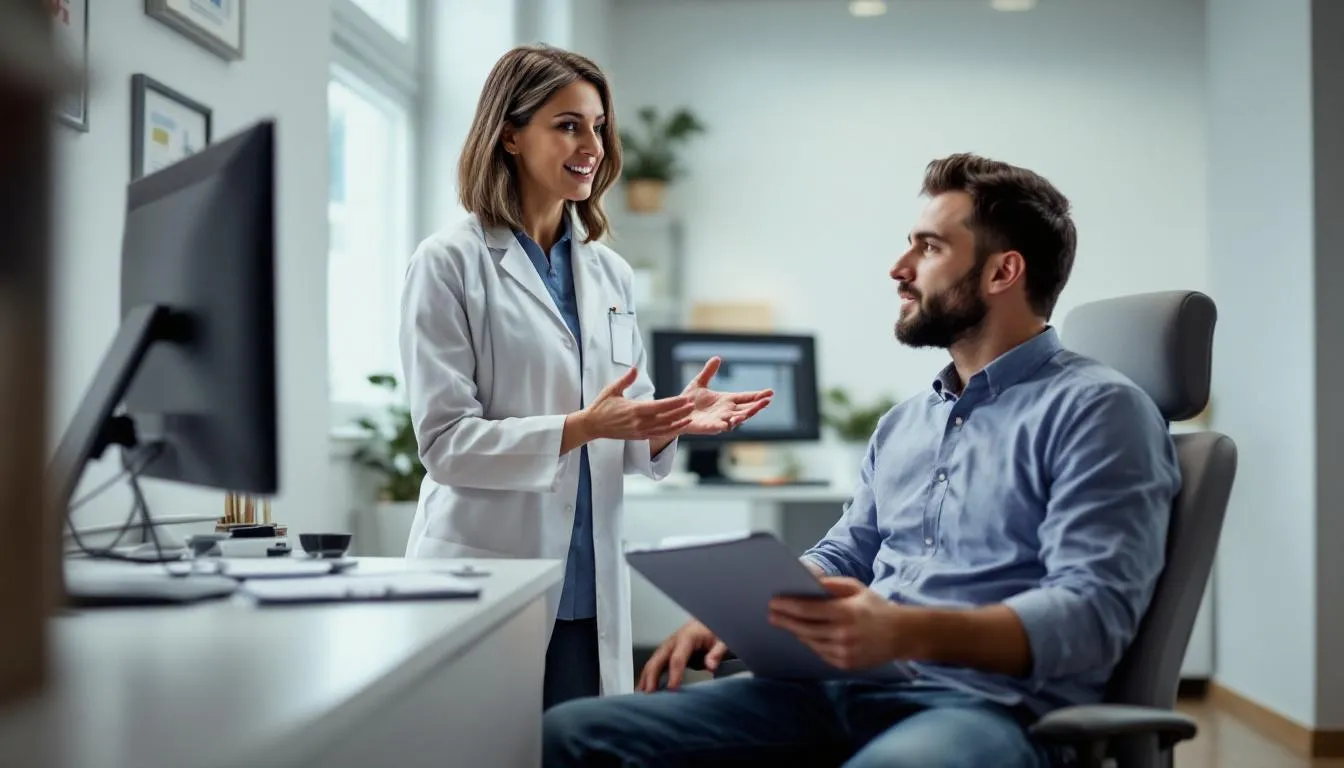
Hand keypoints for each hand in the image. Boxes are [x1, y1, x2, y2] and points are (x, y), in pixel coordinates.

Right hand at [575, 368, 693, 442]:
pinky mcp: (639, 437)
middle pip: (665, 418)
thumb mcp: (612, 389)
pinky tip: (679, 427)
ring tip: (690, 416)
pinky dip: (670, 432)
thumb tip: (635, 368)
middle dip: (680, 412)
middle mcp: (639, 422)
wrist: (592, 426)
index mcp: (634, 410)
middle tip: (692, 405)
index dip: (674, 403)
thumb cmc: (601, 406)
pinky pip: (658, 435)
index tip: (685, 399)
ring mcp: (639, 431)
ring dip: (678, 422)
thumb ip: (625, 379)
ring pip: (663, 428)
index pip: (659, 406)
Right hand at [637, 619, 729, 691]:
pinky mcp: (667, 653)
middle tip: (650, 694)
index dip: (674, 674)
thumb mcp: (722, 641)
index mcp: (687, 636)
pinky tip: (644, 689)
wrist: (709, 624)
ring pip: (652, 662)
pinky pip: (655, 664)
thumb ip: (717, 653)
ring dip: (645, 678)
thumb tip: (711, 665)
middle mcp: (673, 641)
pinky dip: (648, 676)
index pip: (677, 658)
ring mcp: (668, 647)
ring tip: (640, 695)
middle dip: (652, 677)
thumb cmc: (714, 634)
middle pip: (658, 659)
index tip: (672, 689)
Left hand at [679, 357, 773, 434]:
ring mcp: (719, 420)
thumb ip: (708, 372)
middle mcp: (726, 411)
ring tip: (753, 410)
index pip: (746, 397)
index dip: (758, 395)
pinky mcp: (708, 427)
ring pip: (736, 419)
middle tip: (767, 401)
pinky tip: (729, 423)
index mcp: (726, 400)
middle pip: (746, 409)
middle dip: (757, 406)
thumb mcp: (699, 383)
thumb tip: (717, 357)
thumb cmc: (688, 400)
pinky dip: (723, 425)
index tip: (770, 392)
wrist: (675, 413)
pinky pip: (718, 427)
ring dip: (745, 415)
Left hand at [768, 577, 905, 670]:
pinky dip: (811, 643)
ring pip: (810, 642)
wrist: (902, 635)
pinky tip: (804, 635)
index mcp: (845, 612)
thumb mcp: (857, 588)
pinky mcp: (846, 664)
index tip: (774, 602)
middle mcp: (843, 634)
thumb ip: (832, 584)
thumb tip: (808, 580)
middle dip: (785, 620)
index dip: (788, 606)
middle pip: (804, 628)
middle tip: (771, 614)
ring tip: (785, 623)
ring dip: (796, 632)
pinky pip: (820, 653)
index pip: (808, 609)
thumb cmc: (876, 608)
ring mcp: (844, 652)